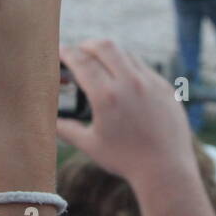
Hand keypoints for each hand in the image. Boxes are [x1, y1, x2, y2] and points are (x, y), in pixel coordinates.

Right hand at [55, 40, 197, 194]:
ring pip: (126, 54)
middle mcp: (130, 83)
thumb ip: (66, 129)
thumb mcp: (90, 145)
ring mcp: (151, 83)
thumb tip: (48, 121)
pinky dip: (129, 67)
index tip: (59, 50)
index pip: (82, 61)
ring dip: (110, 54)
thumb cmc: (125, 160)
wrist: (167, 170)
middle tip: (79, 51)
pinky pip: (144, 68)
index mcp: (107, 96)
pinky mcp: (166, 87)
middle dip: (87, 45)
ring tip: (100, 65)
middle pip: (105, 46)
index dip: (67, 52)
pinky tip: (123, 81)